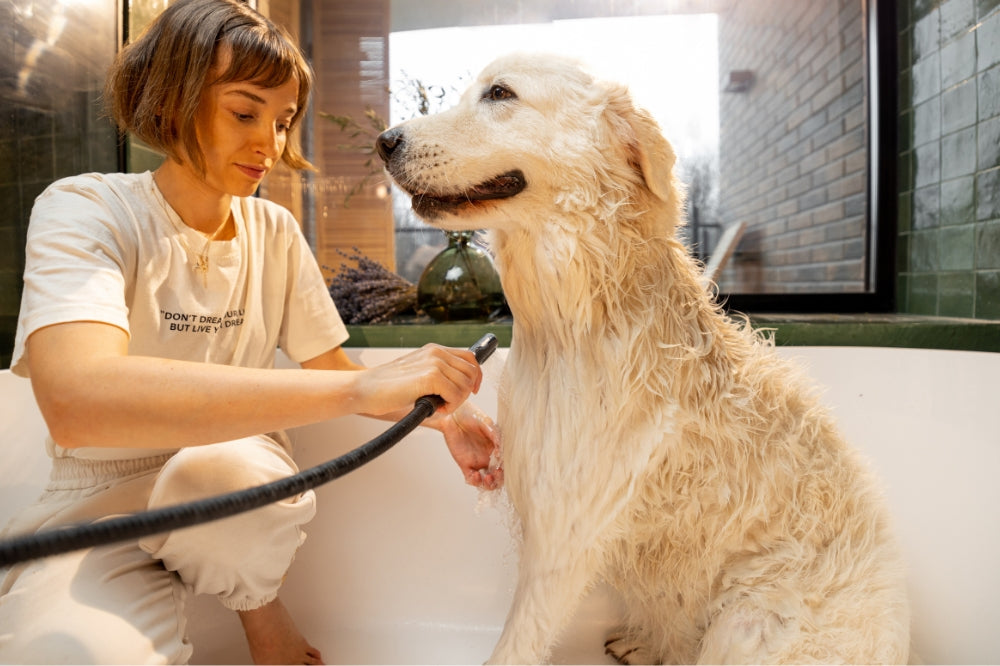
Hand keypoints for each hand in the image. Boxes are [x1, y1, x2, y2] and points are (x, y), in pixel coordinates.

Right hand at [353, 344, 481, 417]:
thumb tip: (464, 387)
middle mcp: (436, 352)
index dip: (475, 377)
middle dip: (464, 393)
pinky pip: (456, 395)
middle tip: (446, 403)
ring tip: (436, 405)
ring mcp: (434, 362)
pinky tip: (433, 408)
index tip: (471, 392)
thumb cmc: (389, 388)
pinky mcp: (430, 376)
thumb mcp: (418, 375)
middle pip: (472, 373)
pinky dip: (449, 407)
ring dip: (455, 401)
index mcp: (434, 350)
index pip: (470, 358)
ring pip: (465, 385)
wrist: (364, 389)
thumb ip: (438, 375)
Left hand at [427, 401, 502, 489]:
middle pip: (497, 476)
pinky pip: (471, 478)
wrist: (454, 414)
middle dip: (499, 480)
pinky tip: (476, 476)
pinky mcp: (465, 464)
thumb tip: (500, 451)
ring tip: (487, 478)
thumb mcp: (486, 423)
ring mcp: (477, 462)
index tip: (504, 466)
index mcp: (497, 448)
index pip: (505, 464)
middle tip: (496, 474)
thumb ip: (495, 435)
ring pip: (485, 481)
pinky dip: (475, 481)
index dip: (507, 469)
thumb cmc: (471, 416)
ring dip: (488, 484)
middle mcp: (488, 457)